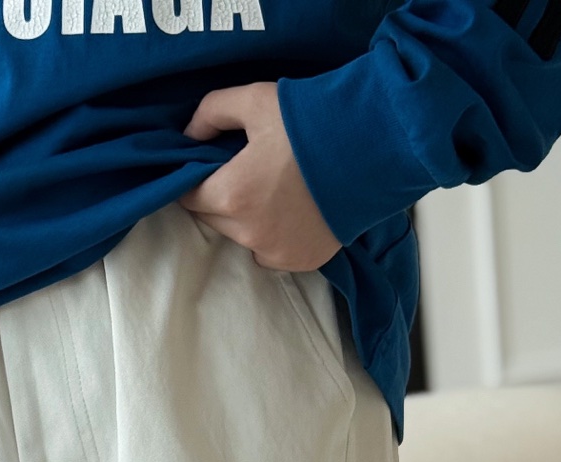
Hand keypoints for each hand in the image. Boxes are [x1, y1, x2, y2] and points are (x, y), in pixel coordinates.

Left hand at [181, 82, 340, 272]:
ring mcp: (276, 252)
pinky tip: (294, 211)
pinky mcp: (301, 262)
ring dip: (248, 219)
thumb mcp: (255, 100)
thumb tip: (189, 135)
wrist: (371, 148)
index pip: (189, 197)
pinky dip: (275, 236)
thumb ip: (211, 112)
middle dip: (221, 197)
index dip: (195, 179)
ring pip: (242, 238)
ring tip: (275, 191)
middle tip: (247, 171)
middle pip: (214, 220)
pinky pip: (272, 253)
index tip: (209, 166)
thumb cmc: (309, 121)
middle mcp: (249, 233)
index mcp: (231, 194)